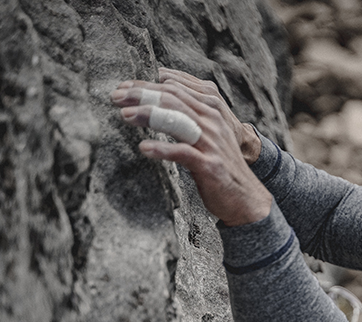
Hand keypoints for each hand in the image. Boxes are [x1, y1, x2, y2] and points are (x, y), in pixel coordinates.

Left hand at [110, 68, 269, 225]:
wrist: (245, 196)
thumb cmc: (219, 164)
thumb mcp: (206, 133)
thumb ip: (188, 114)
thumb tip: (161, 95)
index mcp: (210, 110)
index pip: (175, 89)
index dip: (147, 85)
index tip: (123, 87)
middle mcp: (212, 121)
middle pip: (173, 99)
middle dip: (142, 94)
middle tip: (116, 96)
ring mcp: (211, 143)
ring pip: (177, 120)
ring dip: (149, 115)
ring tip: (125, 115)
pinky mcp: (209, 165)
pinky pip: (183, 153)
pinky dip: (162, 149)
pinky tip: (144, 148)